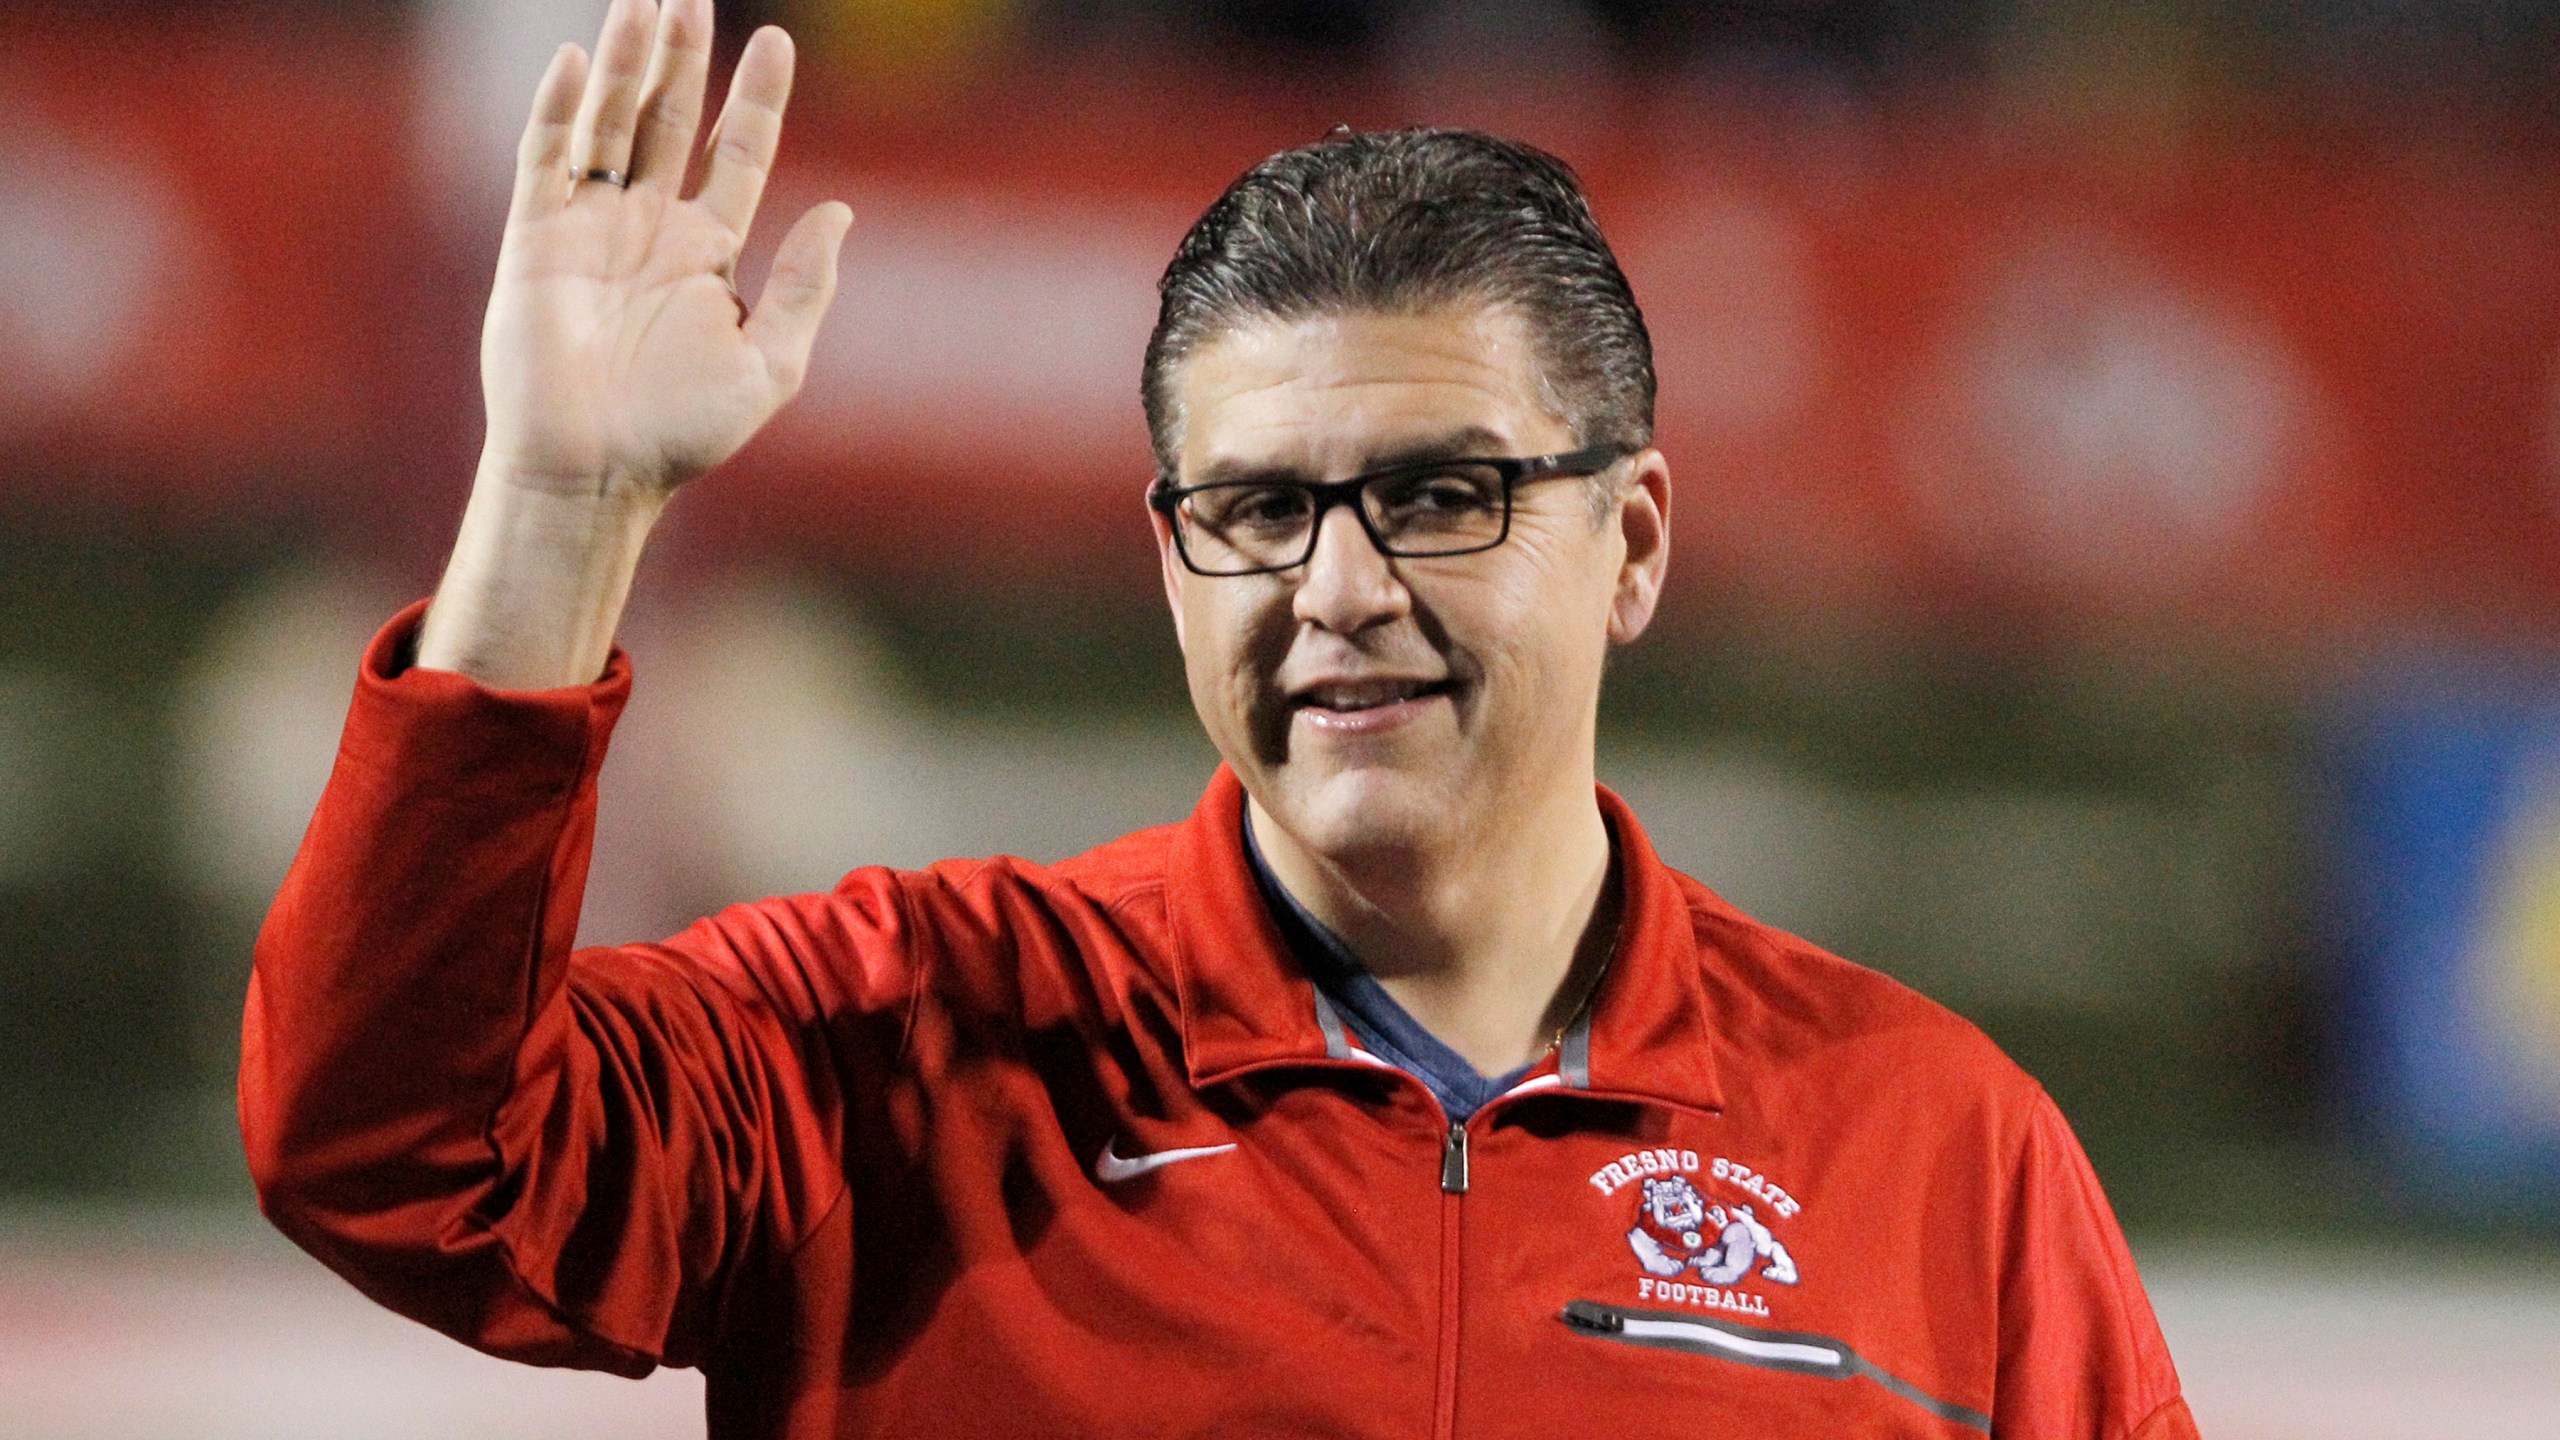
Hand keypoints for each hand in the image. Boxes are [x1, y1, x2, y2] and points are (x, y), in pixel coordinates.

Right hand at [480, 0, 849, 498]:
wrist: (598, 470)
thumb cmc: (684, 432)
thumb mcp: (772, 362)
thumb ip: (803, 287)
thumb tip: (841, 212)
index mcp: (709, 253)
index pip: (739, 152)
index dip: (757, 98)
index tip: (776, 40)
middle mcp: (650, 228)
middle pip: (670, 120)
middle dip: (682, 58)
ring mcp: (591, 228)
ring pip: (611, 125)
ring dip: (626, 65)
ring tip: (644, 3)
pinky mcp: (538, 240)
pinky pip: (547, 159)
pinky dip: (560, 111)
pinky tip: (578, 62)